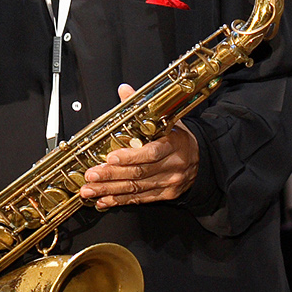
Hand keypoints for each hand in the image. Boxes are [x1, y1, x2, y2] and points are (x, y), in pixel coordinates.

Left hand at [77, 86, 198, 206]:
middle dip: (111, 175)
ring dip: (110, 190)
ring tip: (90, 190)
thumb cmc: (180, 139)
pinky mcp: (164, 195)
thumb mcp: (167, 120)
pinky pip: (139, 199)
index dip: (130, 156)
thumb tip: (125, 90)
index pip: (152, 152)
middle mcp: (172, 166)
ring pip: (136, 188)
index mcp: (173, 144)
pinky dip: (119, 200)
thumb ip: (143, 107)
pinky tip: (104, 200)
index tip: (111, 158)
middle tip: (91, 175)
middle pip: (139, 172)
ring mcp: (168, 182)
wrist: (202, 160)